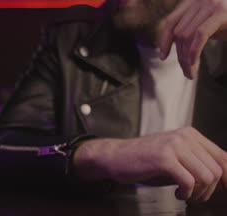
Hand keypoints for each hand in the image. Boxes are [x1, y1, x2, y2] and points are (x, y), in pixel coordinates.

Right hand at [73, 127, 226, 202]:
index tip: (222, 191)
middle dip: (209, 191)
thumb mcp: (175, 157)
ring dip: (198, 194)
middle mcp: (185, 136)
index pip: (223, 157)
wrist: (115, 157)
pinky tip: (176, 194)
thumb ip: (196, 162)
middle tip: (193, 197)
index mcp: (190, 134)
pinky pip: (189, 182)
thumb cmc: (143, 161)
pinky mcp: (164, 158)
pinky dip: (186, 194)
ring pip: (207, 177)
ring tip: (184, 195)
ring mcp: (174, 146)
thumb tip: (223, 180)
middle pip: (217, 170)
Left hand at [159, 0, 226, 78]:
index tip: (163, 56)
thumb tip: (175, 46)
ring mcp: (211, 1)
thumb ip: (194, 29)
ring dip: (186, 58)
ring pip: (186, 35)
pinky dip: (193, 52)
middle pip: (179, 30)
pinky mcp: (220, 11)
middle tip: (187, 72)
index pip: (172, 20)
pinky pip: (199, 35)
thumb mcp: (212, 24)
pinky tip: (193, 64)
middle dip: (179, 54)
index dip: (165, 40)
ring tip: (191, 73)